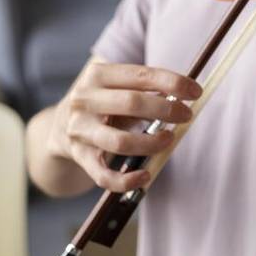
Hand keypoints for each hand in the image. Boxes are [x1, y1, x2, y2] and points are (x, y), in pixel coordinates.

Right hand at [47, 62, 201, 191]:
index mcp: (98, 75)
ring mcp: (79, 130)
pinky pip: (103, 175)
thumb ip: (147, 90)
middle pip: (131, 104)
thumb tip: (186, 95)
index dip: (172, 83)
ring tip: (169, 139)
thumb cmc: (105, 104)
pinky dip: (126, 180)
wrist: (60, 127)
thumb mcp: (120, 88)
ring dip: (151, 143)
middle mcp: (84, 100)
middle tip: (187, 115)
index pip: (140, 76)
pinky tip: (146, 175)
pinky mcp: (79, 156)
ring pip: (120, 142)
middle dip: (166, 110)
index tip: (196, 91)